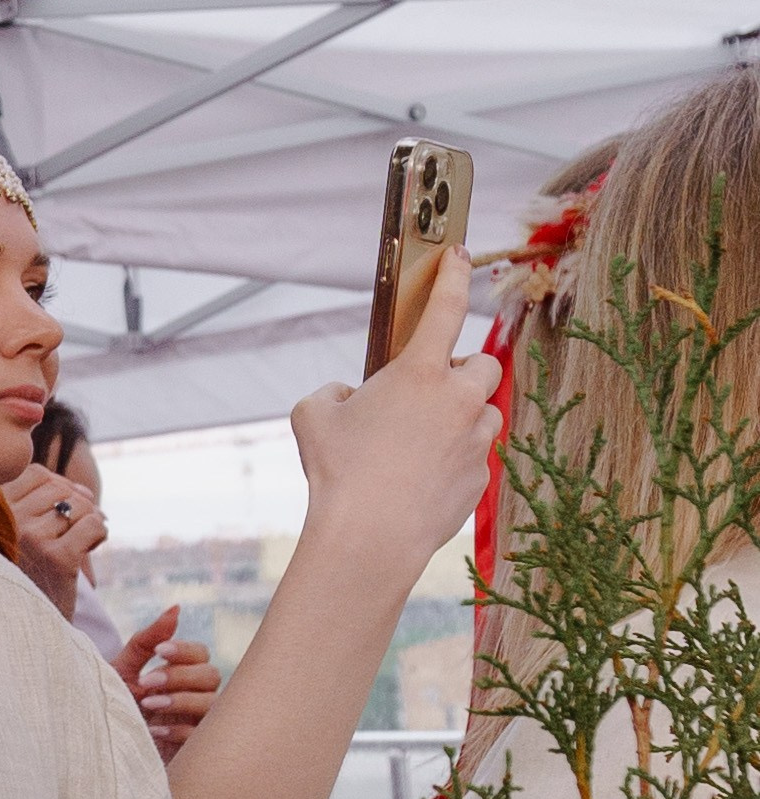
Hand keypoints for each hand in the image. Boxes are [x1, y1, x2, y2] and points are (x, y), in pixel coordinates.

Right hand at [5, 460, 108, 615]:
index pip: (35, 474)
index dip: (58, 485)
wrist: (16, 631)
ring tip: (81, 543)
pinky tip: (90, 549)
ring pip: (79, 506)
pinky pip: (93, 525)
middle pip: (59, 488)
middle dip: (77, 504)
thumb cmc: (19, 580)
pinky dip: (100, 533)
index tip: (64, 511)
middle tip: (78, 530)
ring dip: (89, 520)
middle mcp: (6, 521)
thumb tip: (85, 490)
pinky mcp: (58, 559)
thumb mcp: (15, 538)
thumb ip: (40, 506)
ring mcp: (31, 538)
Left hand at [113, 607, 220, 763]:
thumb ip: (147, 640)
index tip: (158, 652)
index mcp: (181, 674)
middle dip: (180, 676)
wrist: (97, 742)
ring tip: (148, 703)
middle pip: (211, 675)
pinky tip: (153, 728)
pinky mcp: (192, 749)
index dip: (184, 650)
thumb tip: (176, 608)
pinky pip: (201, 735)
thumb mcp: (123, 669)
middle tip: (147, 682)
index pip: (201, 654)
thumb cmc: (113, 704)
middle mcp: (194, 695)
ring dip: (181, 700)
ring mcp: (196, 722)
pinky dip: (178, 729)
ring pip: (212, 703)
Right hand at [289, 245, 502, 590]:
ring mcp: (475, 442)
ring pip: (485, 415)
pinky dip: (453, 464)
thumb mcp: (311, 417)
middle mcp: (459, 400)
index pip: (447, 307)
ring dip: (463, 419)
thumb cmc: (337, 476)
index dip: (455, 275)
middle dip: (464, 372)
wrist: (368, 541)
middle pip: (486, 365)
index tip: (461, 257)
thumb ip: (332, 393)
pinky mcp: (480, 481)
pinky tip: (419, 484)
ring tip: (423, 444)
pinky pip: (474, 461)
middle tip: (434, 388)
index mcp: (419, 373)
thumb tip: (349, 397)